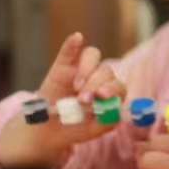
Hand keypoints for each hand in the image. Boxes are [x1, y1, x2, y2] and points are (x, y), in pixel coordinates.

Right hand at [0, 32, 127, 167]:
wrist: (49, 130)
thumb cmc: (76, 128)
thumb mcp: (95, 130)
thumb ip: (108, 121)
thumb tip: (116, 108)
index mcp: (110, 92)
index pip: (118, 85)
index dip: (112, 89)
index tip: (101, 96)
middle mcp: (98, 78)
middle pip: (105, 71)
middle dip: (95, 85)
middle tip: (82, 99)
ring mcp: (80, 70)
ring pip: (92, 56)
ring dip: (87, 69)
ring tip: (77, 86)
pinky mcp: (63, 66)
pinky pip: (70, 51)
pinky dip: (73, 44)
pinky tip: (76, 38)